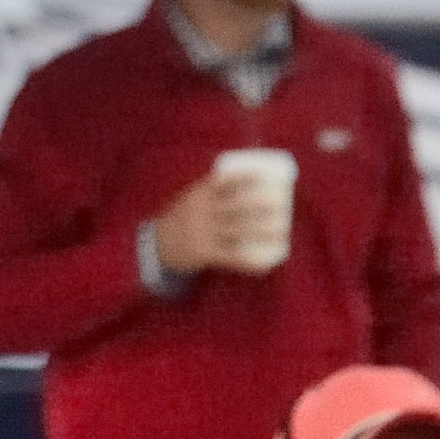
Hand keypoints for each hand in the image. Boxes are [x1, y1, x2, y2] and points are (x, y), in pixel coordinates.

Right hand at [148, 162, 280, 276]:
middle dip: (260, 204)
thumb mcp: (192, 199)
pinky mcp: (205, 253)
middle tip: (281, 204)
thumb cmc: (183, 219)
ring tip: (282, 230)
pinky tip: (266, 262)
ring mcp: (203, 233)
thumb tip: (247, 180)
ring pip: (238, 231)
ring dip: (262, 231)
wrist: (156, 245)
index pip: (224, 182)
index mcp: (199, 194)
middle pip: (235, 206)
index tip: (265, 176)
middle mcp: (202, 211)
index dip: (245, 178)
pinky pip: (231, 256)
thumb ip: (213, 191)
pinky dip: (250, 260)